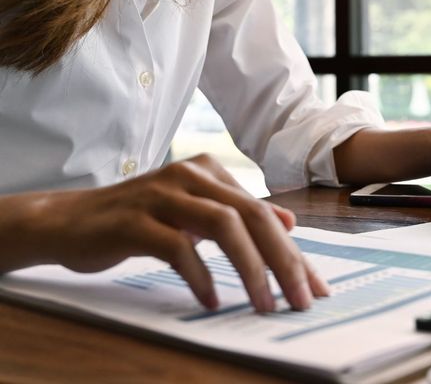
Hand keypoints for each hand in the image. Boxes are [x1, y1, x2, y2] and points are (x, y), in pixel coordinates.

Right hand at [3, 154, 328, 311]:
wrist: (71, 219)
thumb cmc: (140, 219)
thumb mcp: (195, 212)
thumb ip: (238, 214)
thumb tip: (288, 222)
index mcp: (209, 172)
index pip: (262, 212)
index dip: (293, 251)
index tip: (314, 287)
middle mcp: (190, 175)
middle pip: (250, 215)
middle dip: (283, 260)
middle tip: (300, 300)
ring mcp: (162, 194)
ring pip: (222, 225)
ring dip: (249, 268)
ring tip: (263, 304)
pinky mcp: (135, 220)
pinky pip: (177, 247)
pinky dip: (200, 276)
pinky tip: (210, 301)